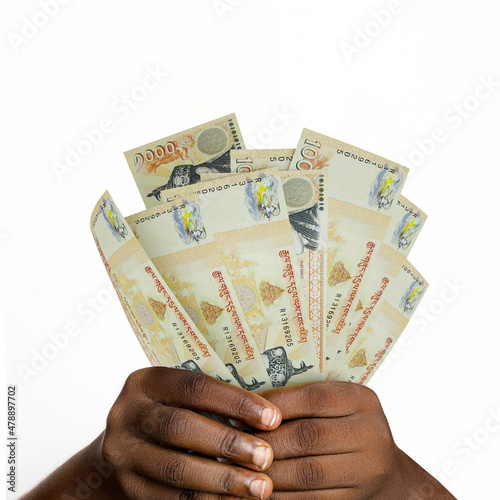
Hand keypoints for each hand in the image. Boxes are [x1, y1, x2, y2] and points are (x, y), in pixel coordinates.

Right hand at [99, 367, 281, 498]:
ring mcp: (122, 453)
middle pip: (181, 426)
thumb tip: (270, 415)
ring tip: (260, 487)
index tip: (272, 418)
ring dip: (223, 479)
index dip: (235, 402)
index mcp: (145, 382)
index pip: (193, 386)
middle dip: (229, 443)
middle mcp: (126, 414)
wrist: (127, 448)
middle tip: (267, 457)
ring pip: (176, 468)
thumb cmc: (170, 414)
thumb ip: (211, 400)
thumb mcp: (178, 397)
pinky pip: (172, 498)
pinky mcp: (128, 488)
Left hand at [253, 382, 454, 498]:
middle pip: (307, 436)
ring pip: (306, 473)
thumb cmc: (349, 431)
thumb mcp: (338, 407)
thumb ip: (304, 402)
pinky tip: (257, 492)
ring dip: (266, 473)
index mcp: (362, 401)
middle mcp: (371, 434)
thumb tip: (250, 404)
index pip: (313, 398)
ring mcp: (367, 472)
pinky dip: (280, 498)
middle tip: (233, 444)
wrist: (389, 477)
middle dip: (264, 442)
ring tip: (237, 469)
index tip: (242, 413)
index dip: (274, 406)